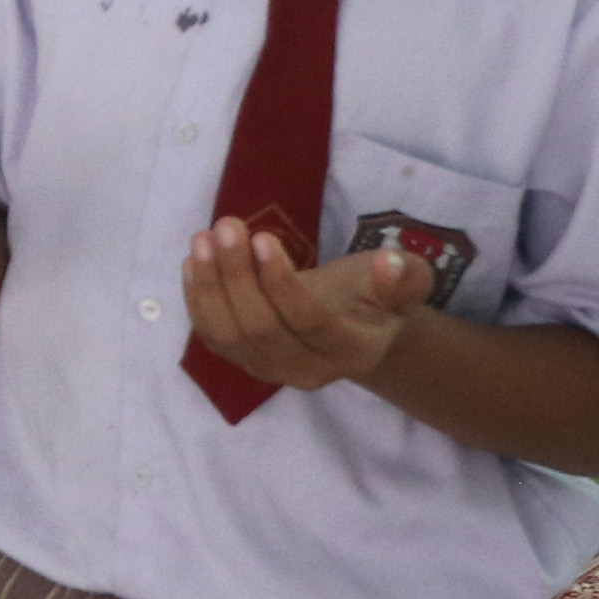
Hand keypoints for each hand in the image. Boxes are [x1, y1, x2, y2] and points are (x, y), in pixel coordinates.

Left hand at [178, 222, 426, 391]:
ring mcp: (271, 370)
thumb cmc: (376, 296)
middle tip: (227, 227)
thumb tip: (391, 265)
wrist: (354, 326)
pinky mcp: (243, 360)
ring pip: (229, 335)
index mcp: (352, 351)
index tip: (262, 238)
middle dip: (237, 275)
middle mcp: (308, 371)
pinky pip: (212, 336)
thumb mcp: (405, 283)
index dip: (281, 283)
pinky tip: (194, 262)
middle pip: (261, 329)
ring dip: (211, 285)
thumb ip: (404, 279)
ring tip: (204, 238)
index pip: (309, 322)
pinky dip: (198, 300)